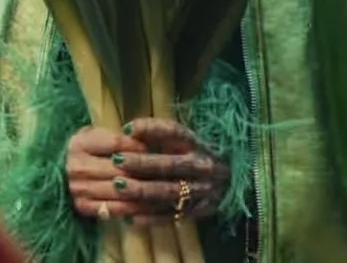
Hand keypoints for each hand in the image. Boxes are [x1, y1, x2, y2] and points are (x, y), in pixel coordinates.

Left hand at [65, 119, 227, 223]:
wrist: (230, 183)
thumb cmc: (195, 156)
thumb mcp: (183, 140)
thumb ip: (157, 133)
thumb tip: (126, 130)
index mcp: (197, 144)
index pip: (174, 132)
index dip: (150, 129)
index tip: (126, 129)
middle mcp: (202, 167)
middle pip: (169, 165)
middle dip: (142, 163)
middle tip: (116, 160)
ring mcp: (201, 191)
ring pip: (168, 192)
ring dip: (142, 190)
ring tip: (118, 187)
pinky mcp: (198, 212)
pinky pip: (170, 216)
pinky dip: (149, 218)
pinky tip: (130, 217)